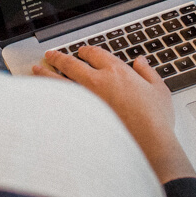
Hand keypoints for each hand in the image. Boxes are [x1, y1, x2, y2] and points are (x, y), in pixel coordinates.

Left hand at [34, 47, 195, 182]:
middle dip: (58, 57)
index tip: (81, 52)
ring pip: (59, 81)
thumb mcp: (159, 91)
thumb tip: (141, 62)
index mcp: (117, 71)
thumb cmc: (155, 120)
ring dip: (46, 73)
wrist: (148, 145)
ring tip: (36, 69)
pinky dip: (48, 96)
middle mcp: (97, 81)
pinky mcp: (79, 117)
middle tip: (50, 55)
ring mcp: (85, 100)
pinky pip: (59, 102)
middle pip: (71, 63)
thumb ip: (148, 73)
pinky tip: (42, 96)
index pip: (95, 53)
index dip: (86, 51)